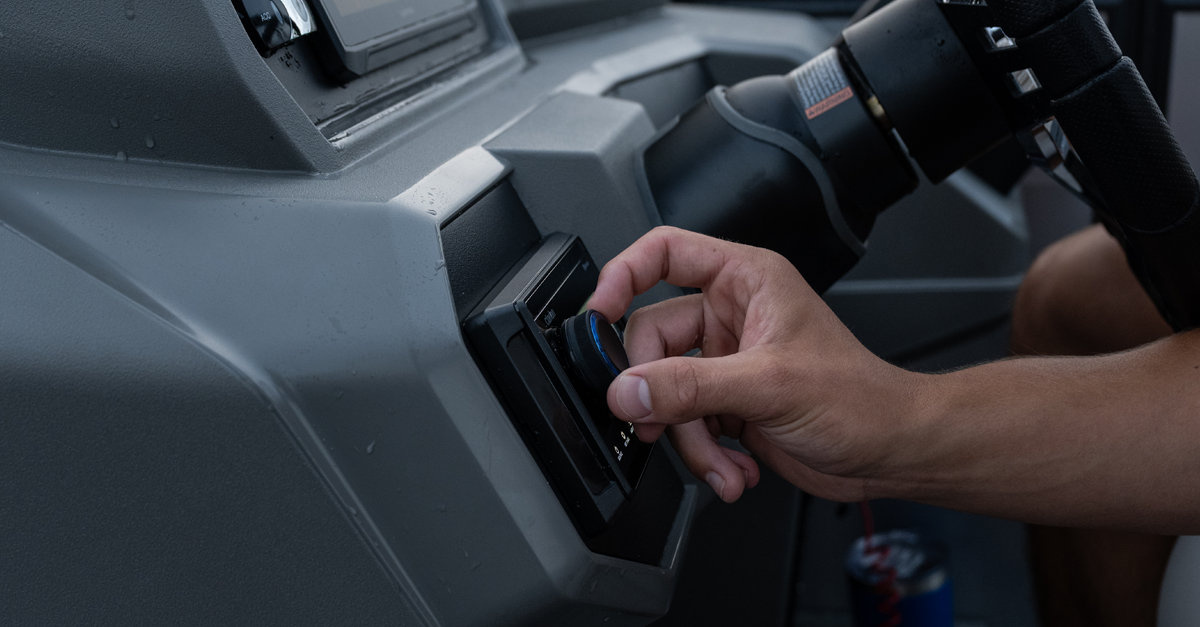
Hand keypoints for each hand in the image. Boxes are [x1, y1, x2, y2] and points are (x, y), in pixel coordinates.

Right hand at [590, 227, 923, 502]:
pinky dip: (702, 453)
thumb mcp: (768, 385)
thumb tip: (629, 390)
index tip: (597, 312)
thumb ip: (691, 387)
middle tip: (661, 423)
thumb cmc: (861, 398)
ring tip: (719, 460)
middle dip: (661, 393)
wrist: (891, 452)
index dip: (622, 275)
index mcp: (745, 280)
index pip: (664, 252)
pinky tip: (733, 468)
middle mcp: (730, 315)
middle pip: (652, 338)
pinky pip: (684, 423)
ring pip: (665, 390)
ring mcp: (725, 362)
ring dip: (687, 437)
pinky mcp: (726, 403)